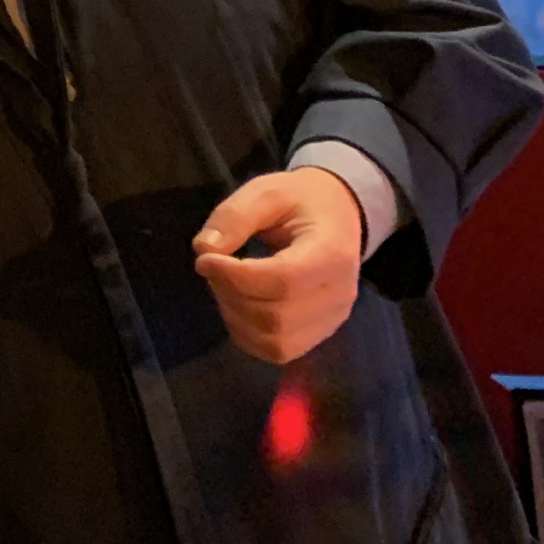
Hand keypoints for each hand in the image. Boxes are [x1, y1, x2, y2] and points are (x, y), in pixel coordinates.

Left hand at [192, 167, 363, 364]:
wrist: (337, 215)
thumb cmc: (300, 201)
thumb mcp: (266, 192)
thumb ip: (235, 216)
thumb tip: (204, 250)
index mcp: (332, 253)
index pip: (284, 281)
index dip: (236, 277)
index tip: (204, 260)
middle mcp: (339, 294)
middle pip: (276, 317)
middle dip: (231, 295)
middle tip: (212, 266)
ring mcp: (333, 320)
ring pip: (275, 342)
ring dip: (236, 318)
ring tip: (225, 284)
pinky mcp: (321, 334)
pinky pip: (278, 351)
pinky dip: (247, 334)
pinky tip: (237, 304)